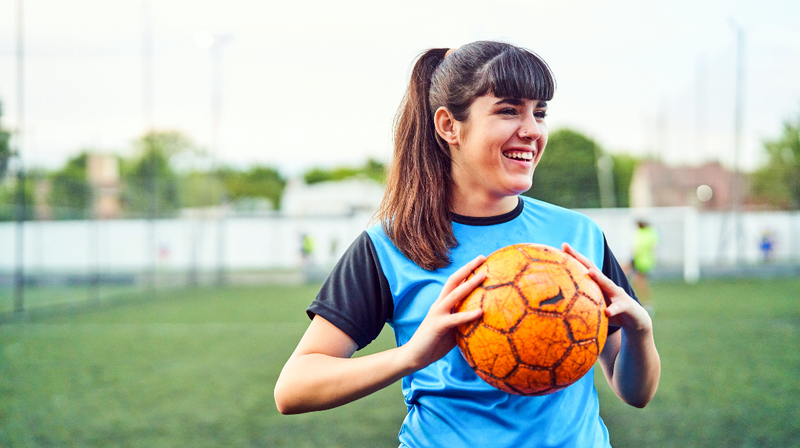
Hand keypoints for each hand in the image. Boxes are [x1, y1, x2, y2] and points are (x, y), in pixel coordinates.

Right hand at [400, 255, 486, 370]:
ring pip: (455, 294)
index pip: (455, 282)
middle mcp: (439, 304)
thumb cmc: (435, 344)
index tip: (481, 261)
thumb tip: (484, 319)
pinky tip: (481, 311)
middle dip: (468, 268)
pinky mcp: (438, 325)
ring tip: (484, 276)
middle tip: (482, 257)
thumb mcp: (453, 329)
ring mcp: (437, 313)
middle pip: (454, 280)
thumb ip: (464, 321)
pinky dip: (468, 314)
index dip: (466, 271)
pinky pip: (455, 318)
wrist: (414, 356)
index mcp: (442, 304)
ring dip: (470, 283)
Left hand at [562, 243, 651, 333]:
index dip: (572, 257)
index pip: (583, 268)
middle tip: (566, 247)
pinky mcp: (626, 306)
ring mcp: (618, 294)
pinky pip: (618, 308)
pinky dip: (613, 309)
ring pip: (608, 284)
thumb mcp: (596, 307)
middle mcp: (607, 285)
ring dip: (599, 278)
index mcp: (598, 284)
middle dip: (579, 257)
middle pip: (592, 268)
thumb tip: (562, 307)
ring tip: (590, 272)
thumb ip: (582, 304)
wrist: (636, 320)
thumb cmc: (611, 313)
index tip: (561, 246)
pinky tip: (607, 312)